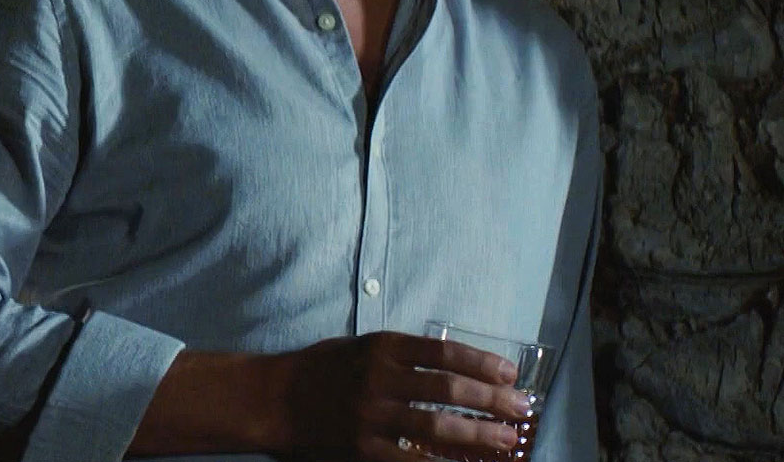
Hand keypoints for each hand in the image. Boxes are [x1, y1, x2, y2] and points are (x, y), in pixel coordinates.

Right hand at [259, 331, 534, 459]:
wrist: (273, 400)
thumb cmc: (320, 370)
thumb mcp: (359, 347)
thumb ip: (401, 356)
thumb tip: (457, 369)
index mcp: (380, 347)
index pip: (444, 352)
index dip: (482, 363)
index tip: (511, 374)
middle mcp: (379, 378)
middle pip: (449, 389)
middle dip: (493, 400)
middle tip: (523, 409)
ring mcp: (372, 415)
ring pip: (438, 426)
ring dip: (480, 434)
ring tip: (509, 441)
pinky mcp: (364, 448)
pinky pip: (414, 460)